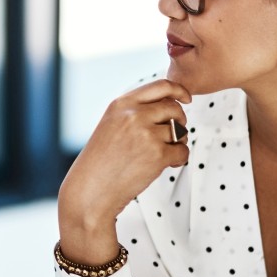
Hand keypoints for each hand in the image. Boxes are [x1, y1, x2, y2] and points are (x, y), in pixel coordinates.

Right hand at [58, 79, 190, 261]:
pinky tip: (165, 165)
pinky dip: (178, 159)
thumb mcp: (111, 125)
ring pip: (180, 130)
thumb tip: (171, 105)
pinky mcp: (157, 155)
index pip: (161, 86)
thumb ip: (135, 112)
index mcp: (121, 104)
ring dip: (178, 142)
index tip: (186, 99)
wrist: (90, 190)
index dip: (179, 91)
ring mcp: (146, 134)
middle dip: (180, 120)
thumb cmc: (100, 162)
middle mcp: (134, 115)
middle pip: (174, 108)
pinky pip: (182, 151)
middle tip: (174, 134)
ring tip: (163, 153)